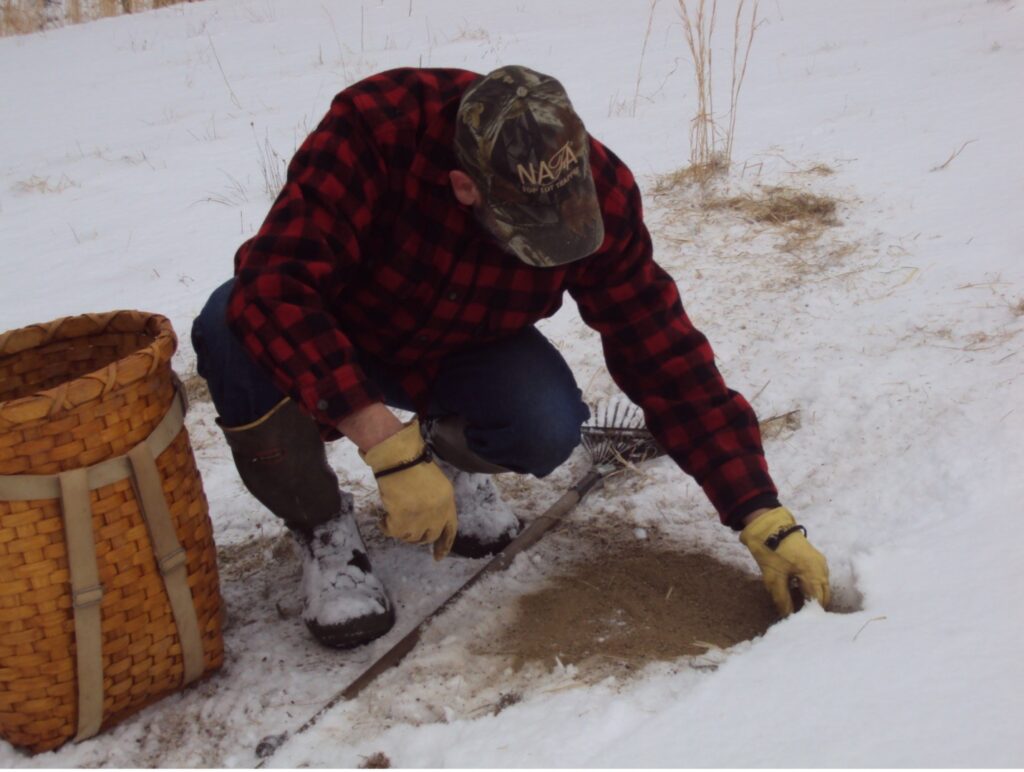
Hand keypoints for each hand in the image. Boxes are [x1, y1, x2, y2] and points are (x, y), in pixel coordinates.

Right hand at [361, 419, 456, 559]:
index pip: (450, 529)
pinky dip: (386, 527)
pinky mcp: (403, 521)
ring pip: (410, 537)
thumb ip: (436, 501)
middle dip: (417, 535)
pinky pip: (393, 533)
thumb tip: (428, 519)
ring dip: (401, 529)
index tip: (438, 557)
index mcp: (448, 502)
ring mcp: (421, 519)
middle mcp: (438, 513)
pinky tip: (383, 518)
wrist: (398, 458)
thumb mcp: (435, 483)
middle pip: (429, 536)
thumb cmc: (413, 464)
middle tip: (405, 526)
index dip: (444, 545)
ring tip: (393, 515)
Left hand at [740, 507, 829, 615]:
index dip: (810, 614)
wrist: (770, 526)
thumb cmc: (771, 551)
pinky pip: (818, 578)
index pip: (818, 602)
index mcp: (814, 574)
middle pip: (823, 596)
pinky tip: (798, 592)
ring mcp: (821, 563)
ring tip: (798, 607)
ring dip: (812, 597)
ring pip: (821, 587)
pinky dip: (811, 587)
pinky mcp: (816, 559)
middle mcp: (822, 569)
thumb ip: (783, 600)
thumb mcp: (774, 578)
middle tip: (800, 617)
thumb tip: (788, 617)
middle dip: (813, 607)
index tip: (801, 623)